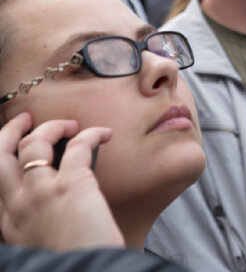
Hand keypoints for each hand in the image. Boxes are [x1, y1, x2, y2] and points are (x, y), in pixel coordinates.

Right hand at [0, 112, 121, 249]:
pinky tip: (103, 134)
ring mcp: (42, 193)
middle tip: (26, 120)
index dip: (4, 157)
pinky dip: (91, 134)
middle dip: (10, 132)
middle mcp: (18, 206)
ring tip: (70, 125)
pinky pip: (79, 146)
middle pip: (1, 157)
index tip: (16, 145)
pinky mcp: (73, 185)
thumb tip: (57, 203)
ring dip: (52, 127)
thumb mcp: (41, 244)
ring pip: (35, 144)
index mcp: (9, 224)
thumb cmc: (75, 260)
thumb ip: (38, 222)